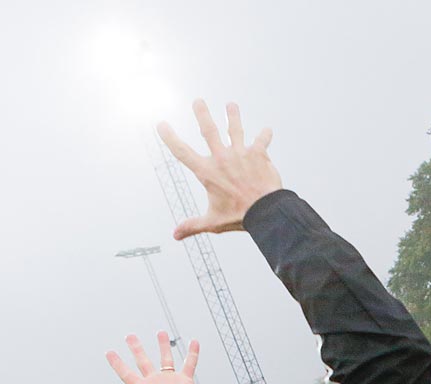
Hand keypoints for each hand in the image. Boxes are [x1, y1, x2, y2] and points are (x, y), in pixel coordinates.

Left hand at [103, 332, 209, 383]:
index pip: (126, 373)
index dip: (117, 363)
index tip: (109, 352)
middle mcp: (155, 383)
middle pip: (143, 361)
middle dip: (136, 348)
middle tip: (130, 336)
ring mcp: (170, 381)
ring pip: (165, 358)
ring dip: (163, 345)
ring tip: (160, 332)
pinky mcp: (185, 382)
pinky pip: (189, 364)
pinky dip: (192, 353)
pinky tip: (193, 342)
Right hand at [157, 100, 283, 239]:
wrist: (265, 211)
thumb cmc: (239, 216)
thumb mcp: (212, 222)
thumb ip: (193, 225)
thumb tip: (175, 234)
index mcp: (207, 172)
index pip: (182, 152)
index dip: (170, 137)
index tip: (162, 125)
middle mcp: (221, 158)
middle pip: (208, 130)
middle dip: (202, 114)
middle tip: (198, 102)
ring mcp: (240, 154)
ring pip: (235, 129)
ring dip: (233, 116)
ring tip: (231, 105)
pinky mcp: (258, 154)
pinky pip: (262, 141)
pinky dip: (265, 136)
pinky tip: (268, 130)